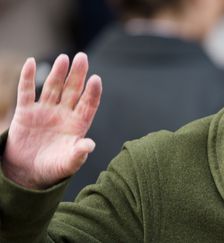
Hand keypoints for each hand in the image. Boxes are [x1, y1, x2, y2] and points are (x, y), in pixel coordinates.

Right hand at [2, 53, 101, 188]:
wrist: (28, 172)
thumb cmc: (53, 168)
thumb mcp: (68, 163)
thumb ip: (78, 154)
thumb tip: (90, 145)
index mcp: (78, 124)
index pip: (88, 104)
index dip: (92, 92)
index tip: (96, 79)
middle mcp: (64, 114)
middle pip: (73, 90)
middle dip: (78, 74)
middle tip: (82, 57)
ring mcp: (45, 111)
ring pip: (53, 87)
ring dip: (58, 73)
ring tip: (64, 58)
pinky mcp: (26, 112)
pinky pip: (27, 91)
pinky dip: (28, 77)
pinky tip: (31, 62)